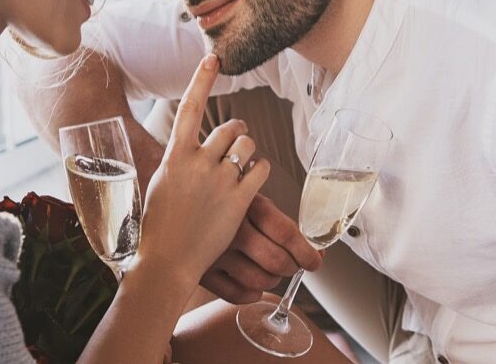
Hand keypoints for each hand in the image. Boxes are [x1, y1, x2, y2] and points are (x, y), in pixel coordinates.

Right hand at [135, 54, 269, 287]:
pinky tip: (250, 181)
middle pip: (230, 128)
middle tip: (237, 139)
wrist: (167, 260)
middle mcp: (198, 163)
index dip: (202, 80)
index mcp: (174, 156)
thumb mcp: (161, 184)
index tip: (213, 58)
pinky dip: (259, 171)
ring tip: (241, 165)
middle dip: (238, 131)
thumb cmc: (158, 226)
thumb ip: (177, 163)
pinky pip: (260, 170)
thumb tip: (186, 151)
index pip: (190, 108)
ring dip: (248, 151)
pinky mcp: (239, 200)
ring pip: (247, 145)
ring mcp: (219, 181)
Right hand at [199, 195, 323, 303]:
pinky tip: (251, 281)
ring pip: (260, 281)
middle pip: (277, 261)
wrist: (178, 204)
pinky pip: (237, 294)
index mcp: (246, 204)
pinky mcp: (201, 272)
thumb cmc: (223, 204)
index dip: (306, 252)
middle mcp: (230, 229)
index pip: (286, 233)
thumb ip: (281, 223)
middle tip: (293, 263)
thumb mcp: (251, 199)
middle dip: (293, 267)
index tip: (316, 261)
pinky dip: (251, 293)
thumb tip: (317, 251)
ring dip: (273, 280)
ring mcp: (214, 253)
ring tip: (269, 269)